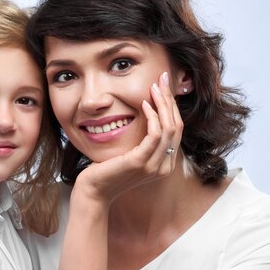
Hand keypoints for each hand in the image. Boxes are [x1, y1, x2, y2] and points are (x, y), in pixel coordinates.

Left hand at [74, 71, 183, 203]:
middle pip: (176, 126)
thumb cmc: (107, 170)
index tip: (164, 86)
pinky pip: (155, 135)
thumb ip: (142, 141)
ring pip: (169, 128)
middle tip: (163, 79)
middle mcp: (164, 166)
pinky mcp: (141, 162)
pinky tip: (144, 104)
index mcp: (165, 164)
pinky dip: (152, 117)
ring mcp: (155, 166)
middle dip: (170, 100)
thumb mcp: (130, 153)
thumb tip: (147, 114)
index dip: (172, 106)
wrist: (94, 191)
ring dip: (163, 104)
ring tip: (154, 87)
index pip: (176, 129)